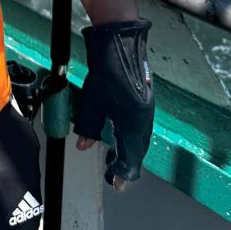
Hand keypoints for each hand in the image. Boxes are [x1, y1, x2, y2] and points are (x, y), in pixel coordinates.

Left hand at [74, 18, 153, 190]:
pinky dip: (132, 139)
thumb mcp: (93, 103)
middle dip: (127, 165)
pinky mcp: (145, 102)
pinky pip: (140, 129)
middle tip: (115, 176)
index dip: (122, 173)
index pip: (130, 157)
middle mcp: (144, 120)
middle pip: (138, 151)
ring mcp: (147, 111)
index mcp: (133, 123)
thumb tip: (84, 145)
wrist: (120, 45)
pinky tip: (123, 139)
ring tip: (117, 161)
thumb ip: (89, 127)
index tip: (115, 184)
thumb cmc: (107, 72)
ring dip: (130, 153)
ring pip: (140, 141)